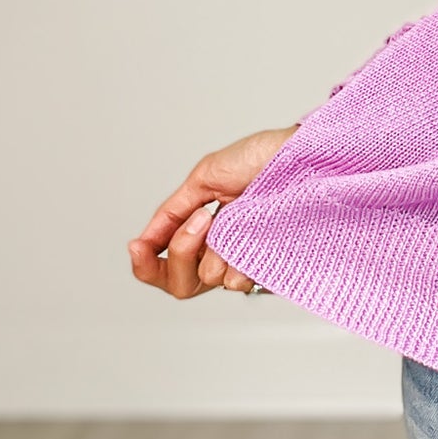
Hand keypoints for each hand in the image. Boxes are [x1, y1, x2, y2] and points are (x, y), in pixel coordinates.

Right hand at [127, 125, 298, 298]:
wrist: (299, 153)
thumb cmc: (261, 158)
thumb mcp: (205, 177)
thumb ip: (172, 212)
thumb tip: (143, 240)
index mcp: (202, 233)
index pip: (163, 268)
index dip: (145, 264)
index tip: (137, 246)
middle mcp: (221, 252)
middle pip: (179, 285)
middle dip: (180, 252)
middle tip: (201, 219)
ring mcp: (244, 261)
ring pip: (206, 281)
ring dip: (212, 248)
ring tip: (232, 216)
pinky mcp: (267, 265)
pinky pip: (237, 281)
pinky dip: (236, 259)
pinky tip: (248, 234)